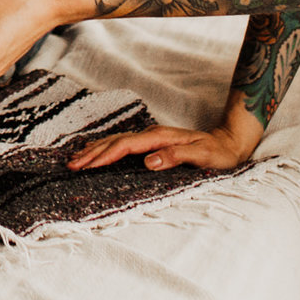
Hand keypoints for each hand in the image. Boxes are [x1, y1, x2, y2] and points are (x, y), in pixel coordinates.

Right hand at [68, 120, 258, 173]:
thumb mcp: (201, 157)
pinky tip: (98, 152)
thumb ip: (174, 157)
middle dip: (92, 152)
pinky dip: (106, 148)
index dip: (104, 155)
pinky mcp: (152, 143)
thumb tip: (148, 161)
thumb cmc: (217, 153)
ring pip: (116, 141)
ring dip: (95, 149)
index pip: (125, 146)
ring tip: (76, 158)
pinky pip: (123, 144)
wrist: (229, 142)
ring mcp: (151, 137)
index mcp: (159, 138)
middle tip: (71, 164)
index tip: (86, 165)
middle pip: (115, 141)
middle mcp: (151, 135)